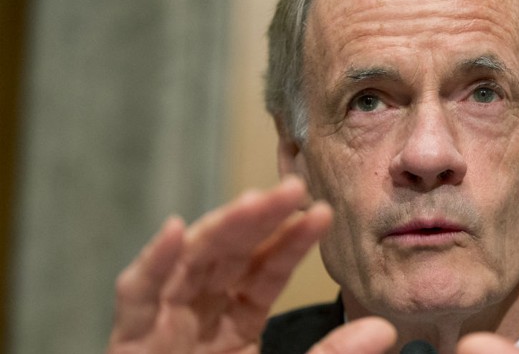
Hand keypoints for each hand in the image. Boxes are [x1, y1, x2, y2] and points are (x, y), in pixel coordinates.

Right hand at [107, 177, 333, 352]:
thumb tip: (384, 329)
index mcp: (234, 326)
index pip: (265, 272)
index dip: (292, 241)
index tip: (322, 213)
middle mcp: (198, 317)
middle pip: (228, 256)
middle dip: (259, 219)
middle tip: (294, 186)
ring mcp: (162, 327)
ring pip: (189, 265)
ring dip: (220, 229)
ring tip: (255, 201)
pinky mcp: (129, 344)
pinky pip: (136, 300)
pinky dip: (152, 266)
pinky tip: (175, 231)